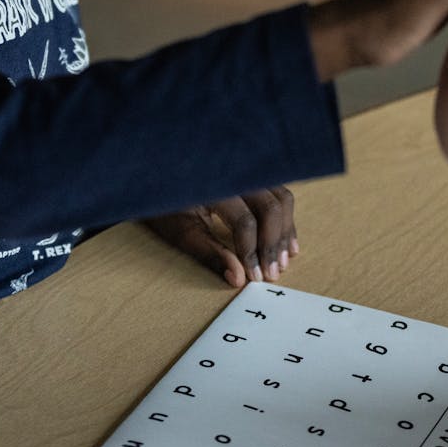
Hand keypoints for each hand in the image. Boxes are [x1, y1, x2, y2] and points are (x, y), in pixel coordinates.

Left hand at [142, 187, 297, 287]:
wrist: (161, 175)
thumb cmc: (167, 204)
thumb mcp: (181, 232)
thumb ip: (210, 254)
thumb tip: (238, 278)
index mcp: (215, 185)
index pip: (244, 221)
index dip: (252, 252)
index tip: (255, 277)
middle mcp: (236, 172)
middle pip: (270, 208)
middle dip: (273, 244)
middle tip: (273, 273)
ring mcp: (248, 169)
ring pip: (281, 198)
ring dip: (284, 231)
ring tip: (283, 260)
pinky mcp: (255, 173)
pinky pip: (278, 193)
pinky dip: (285, 217)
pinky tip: (286, 240)